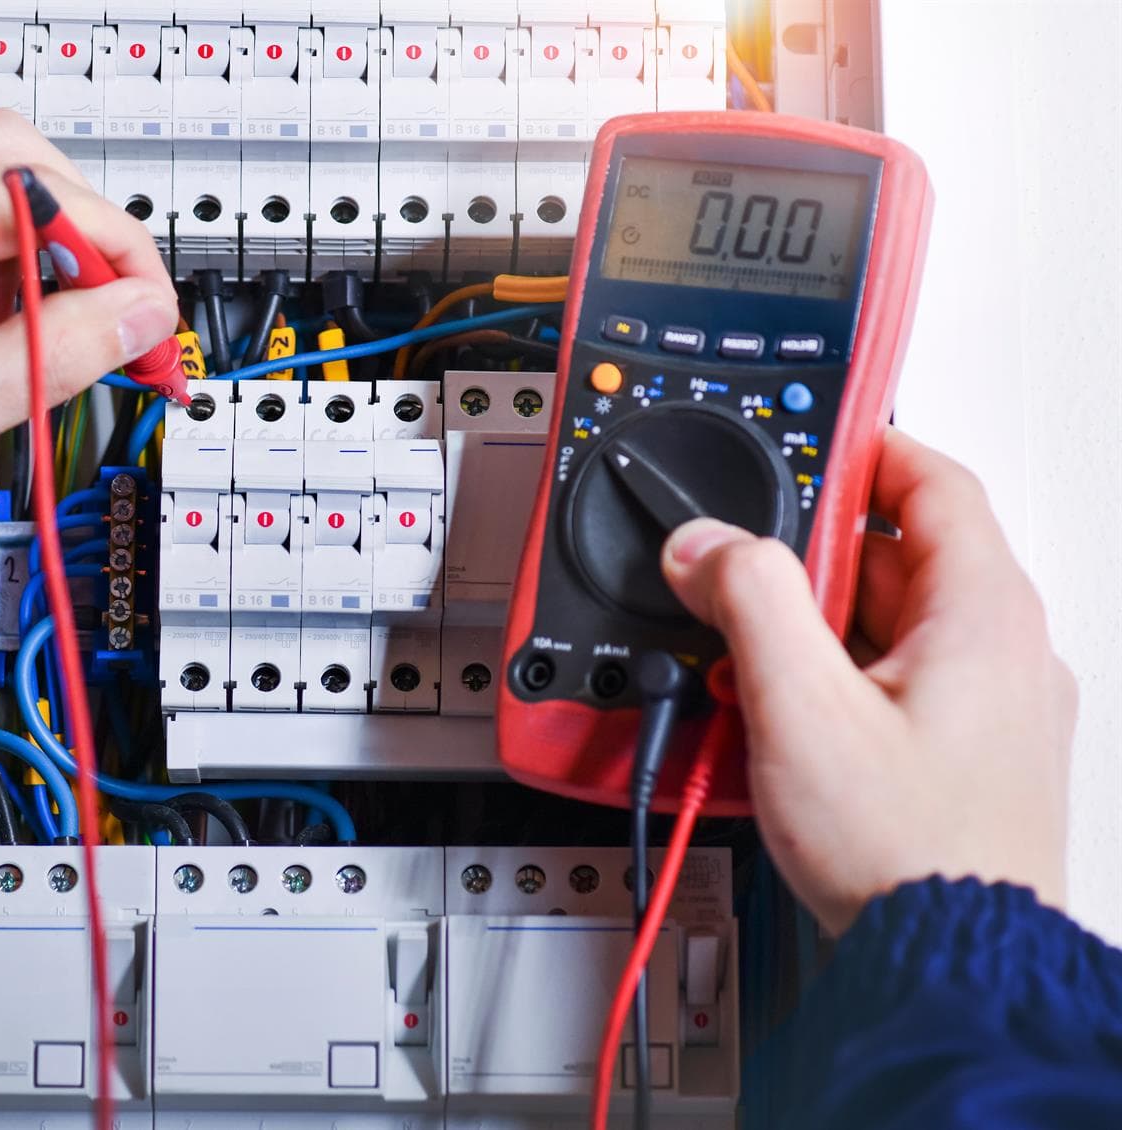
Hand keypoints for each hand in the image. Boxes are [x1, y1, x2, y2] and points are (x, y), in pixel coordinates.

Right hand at [659, 428, 1075, 934]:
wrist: (953, 966)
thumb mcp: (802, 707)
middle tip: (738, 569)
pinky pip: (897, 682)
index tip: (804, 438)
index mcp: (985, 615)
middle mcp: (1005, 653)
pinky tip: (781, 715)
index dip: (861, 448)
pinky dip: (835, 678)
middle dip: (807, 557)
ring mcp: (994, 709)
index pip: (932, 481)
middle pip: (899, 555)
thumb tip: (712, 544)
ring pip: (891, 625)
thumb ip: (750, 600)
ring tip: (745, 660)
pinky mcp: (970, 758)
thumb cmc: (910, 852)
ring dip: (812, 627)